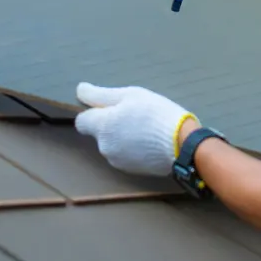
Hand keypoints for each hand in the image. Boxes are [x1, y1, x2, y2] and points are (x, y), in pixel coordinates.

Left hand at [74, 82, 197, 175]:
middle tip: (135, 113)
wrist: (182, 145)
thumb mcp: (130, 95)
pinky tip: (150, 141)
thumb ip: (101, 94)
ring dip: (122, 136)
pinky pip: (125, 155)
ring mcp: (118, 162)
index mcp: (102, 127)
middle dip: (111, 124)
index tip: (110, 106)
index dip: (93, 112)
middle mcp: (105, 147)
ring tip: (145, 127)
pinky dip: (132, 148)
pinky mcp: (131, 171)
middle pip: (99, 133)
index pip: (81, 122)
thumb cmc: (155, 113)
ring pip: (112, 144)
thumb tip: (79, 90)